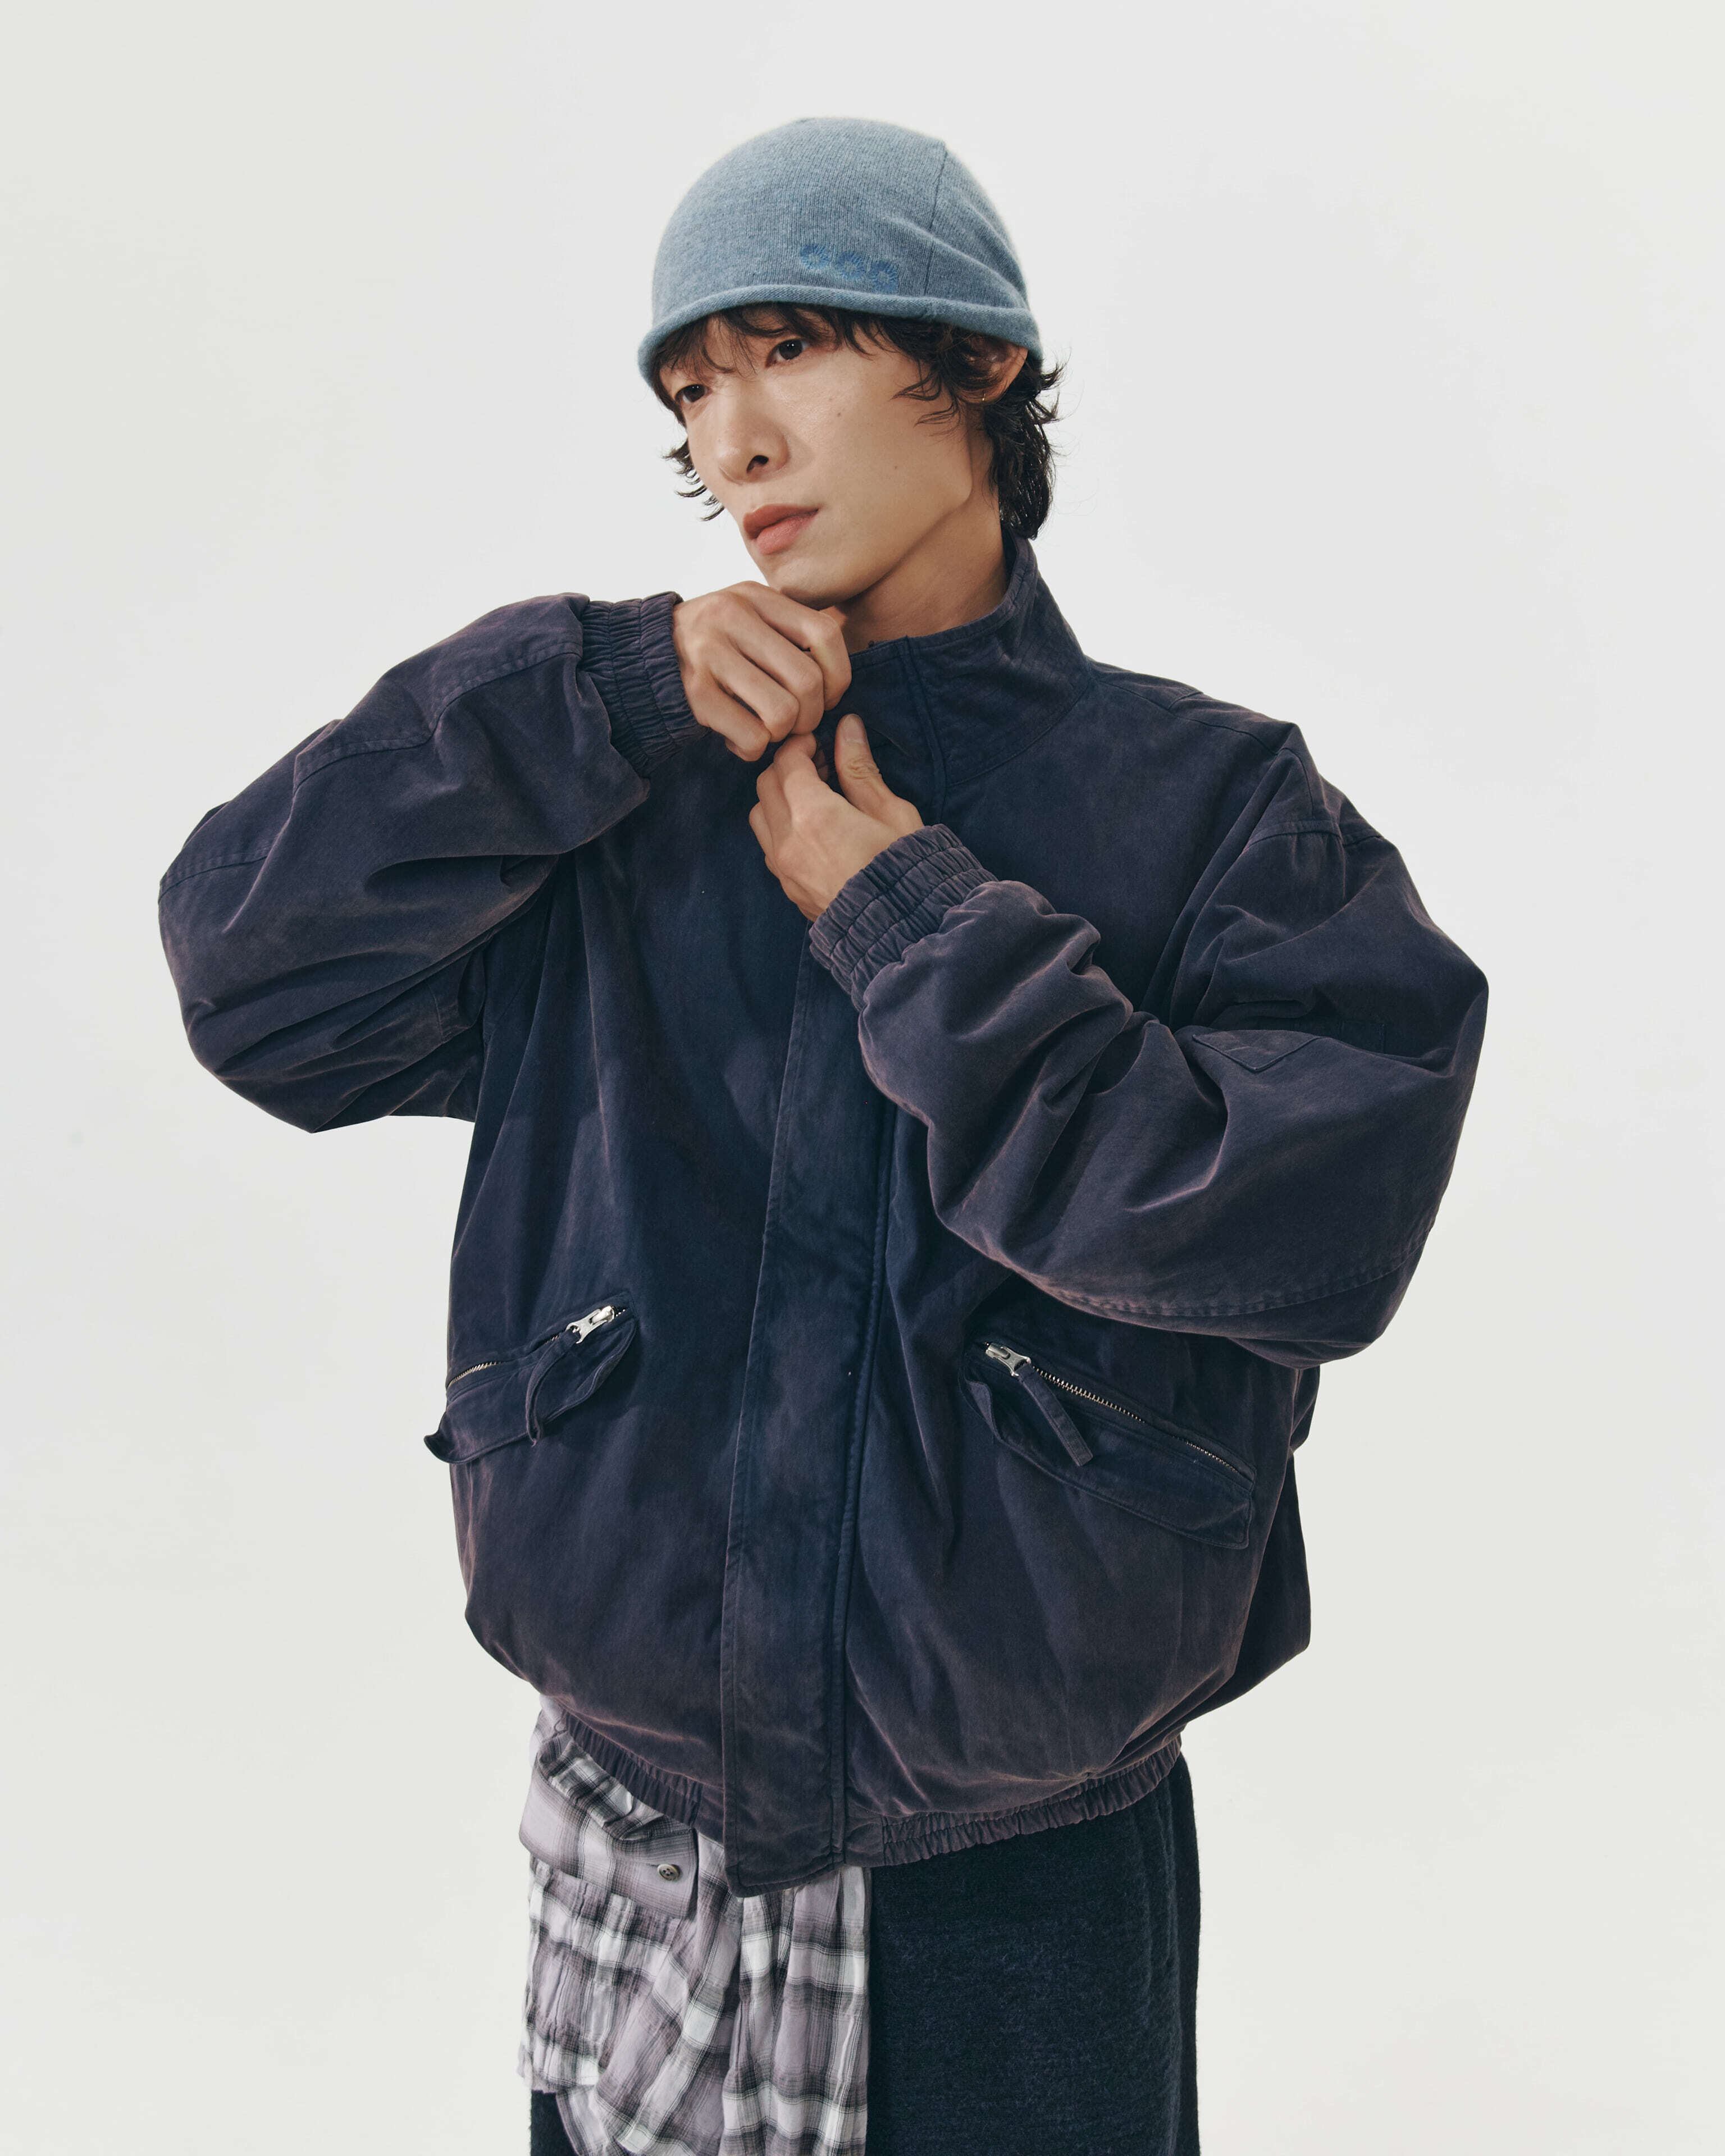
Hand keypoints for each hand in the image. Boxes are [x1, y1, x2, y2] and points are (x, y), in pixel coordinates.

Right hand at [671, 583, 850, 760]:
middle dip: (810, 715)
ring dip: (781, 735)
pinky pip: (752, 738)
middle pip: (807, 681)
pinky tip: (739, 739)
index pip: (825, 633)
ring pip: (782, 713)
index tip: (826, 695)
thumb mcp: (745, 617)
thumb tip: (837, 679)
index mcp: (755, 596)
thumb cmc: (709, 646)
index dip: (838, 674)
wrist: (638, 659)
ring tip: (766, 729)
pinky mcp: (693, 694)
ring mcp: (709, 655)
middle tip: (795, 722)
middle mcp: (732, 617)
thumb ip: (787, 631)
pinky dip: (753, 750)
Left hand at [749, 716, 923, 921]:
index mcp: (814, 814)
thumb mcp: (891, 812)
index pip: (787, 762)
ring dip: (779, 798)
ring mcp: (784, 867)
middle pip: (766, 785)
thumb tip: (847, 727)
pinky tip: (812, 829)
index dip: (801, 744)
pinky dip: (780, 827)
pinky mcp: (788, 888)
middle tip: (820, 766)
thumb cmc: (906, 868)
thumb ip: (860, 769)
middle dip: (788, 768)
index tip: (819, 741)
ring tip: (814, 798)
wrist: (903, 932)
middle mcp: (788, 840)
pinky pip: (769, 846)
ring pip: (760, 815)